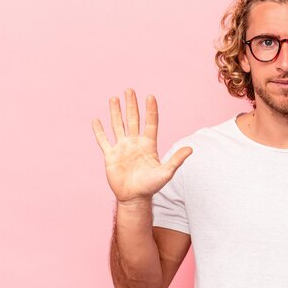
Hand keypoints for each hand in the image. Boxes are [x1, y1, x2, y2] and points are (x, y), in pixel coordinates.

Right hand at [92, 89, 191, 203]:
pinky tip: (96, 120)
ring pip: (118, 126)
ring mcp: (122, 148)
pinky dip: (99, 131)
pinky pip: (103, 141)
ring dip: (115, 112)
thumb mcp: (166, 172)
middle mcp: (135, 143)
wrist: (135, 198)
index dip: (150, 110)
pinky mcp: (110, 156)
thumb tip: (191, 149)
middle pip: (133, 120)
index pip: (150, 123)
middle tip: (129, 90)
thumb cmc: (151, 186)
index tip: (150, 97)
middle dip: (131, 105)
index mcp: (148, 145)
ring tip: (114, 98)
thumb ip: (176, 160)